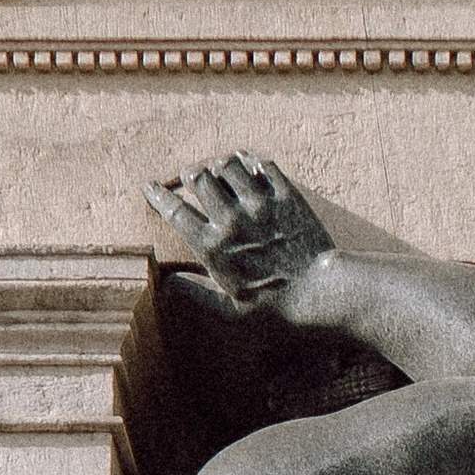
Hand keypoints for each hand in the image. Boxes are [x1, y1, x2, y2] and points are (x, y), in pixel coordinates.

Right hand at [144, 151, 332, 316]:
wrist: (324, 296)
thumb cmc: (276, 311)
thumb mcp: (231, 312)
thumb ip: (196, 294)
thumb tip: (166, 282)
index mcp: (213, 248)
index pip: (174, 212)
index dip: (158, 196)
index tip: (150, 187)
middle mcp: (231, 220)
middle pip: (197, 177)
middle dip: (190, 175)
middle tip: (191, 178)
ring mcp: (259, 204)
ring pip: (226, 164)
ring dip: (219, 166)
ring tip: (220, 172)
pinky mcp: (285, 195)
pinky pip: (260, 164)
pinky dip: (250, 162)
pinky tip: (249, 168)